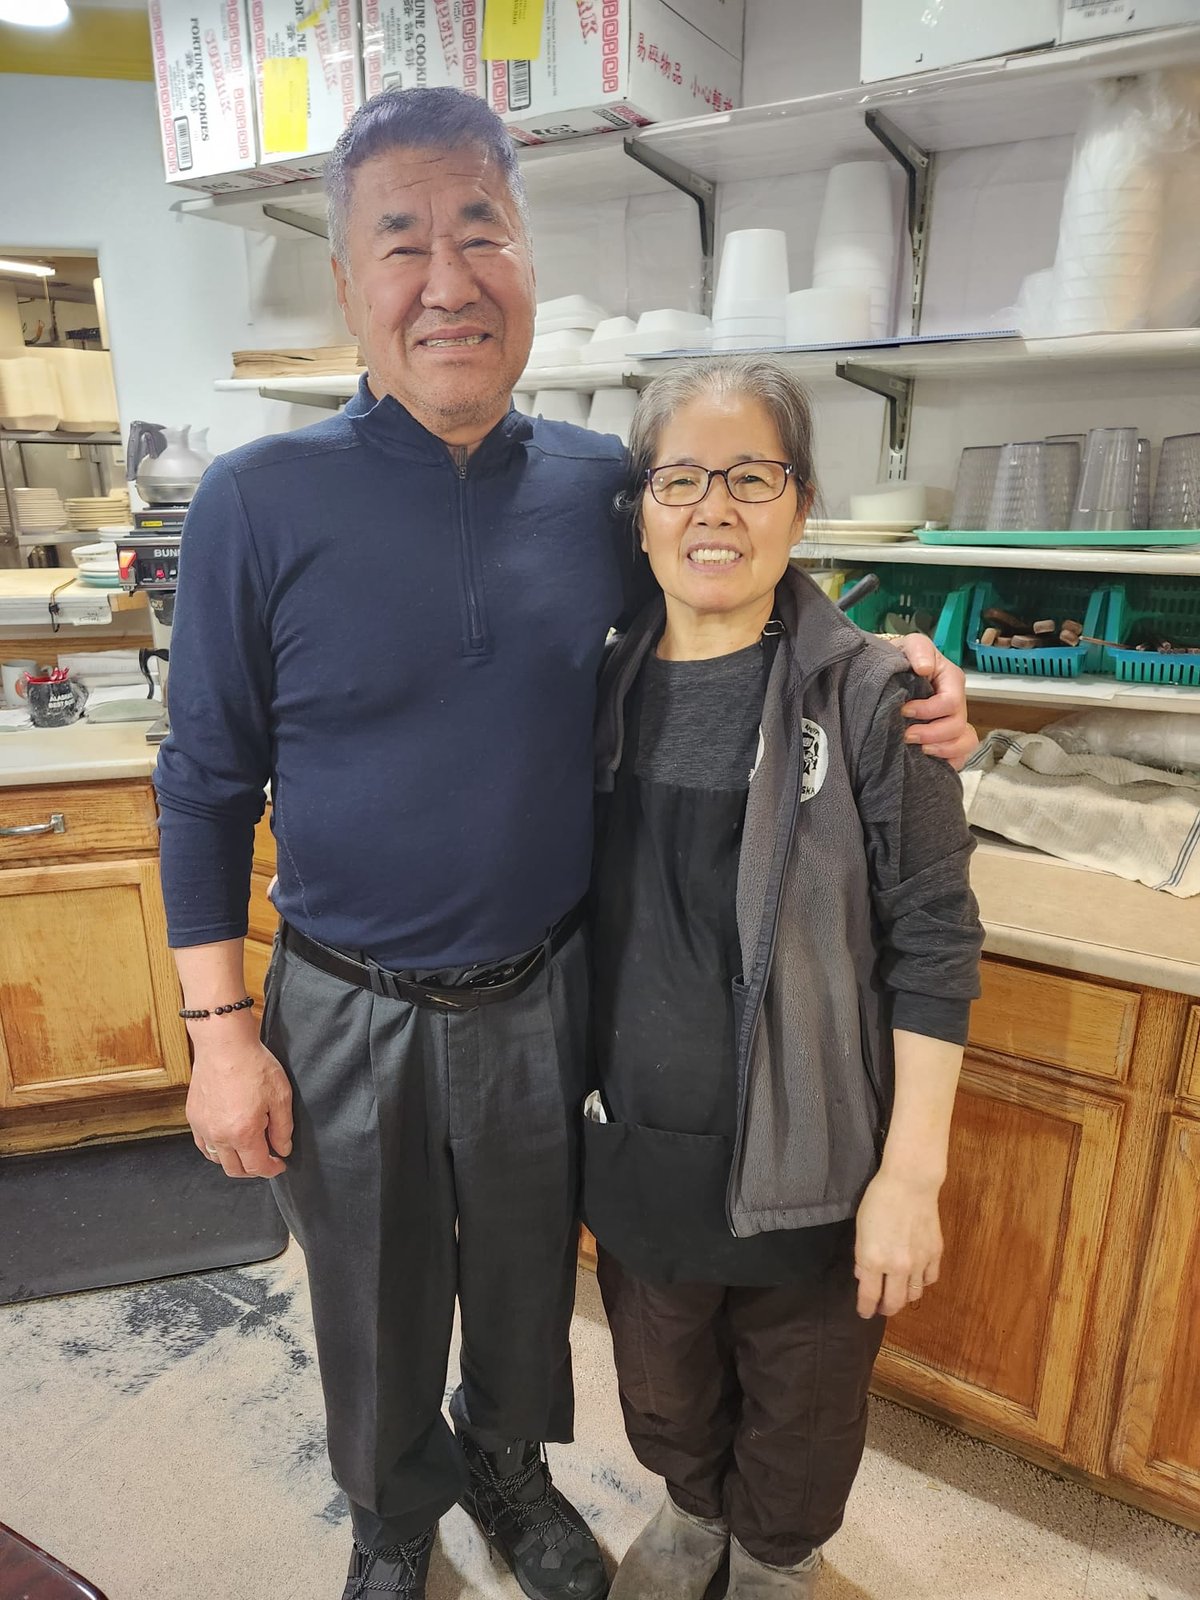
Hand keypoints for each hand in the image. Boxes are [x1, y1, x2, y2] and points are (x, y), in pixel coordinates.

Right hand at [187, 1031, 292, 1179]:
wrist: (224, 1044)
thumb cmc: (253, 1065)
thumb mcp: (280, 1096)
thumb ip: (283, 1128)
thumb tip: (282, 1150)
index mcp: (243, 1133)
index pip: (257, 1167)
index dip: (272, 1169)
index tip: (280, 1164)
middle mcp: (219, 1135)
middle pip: (235, 1169)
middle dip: (253, 1169)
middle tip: (266, 1158)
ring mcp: (202, 1127)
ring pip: (217, 1159)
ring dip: (234, 1160)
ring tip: (248, 1148)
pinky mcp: (193, 1117)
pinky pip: (203, 1145)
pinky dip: (216, 1149)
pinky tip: (227, 1138)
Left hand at [854, 1170, 942, 1318]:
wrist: (910, 1184)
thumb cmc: (878, 1201)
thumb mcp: (861, 1230)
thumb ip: (862, 1258)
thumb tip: (863, 1278)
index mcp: (874, 1260)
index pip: (869, 1297)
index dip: (866, 1309)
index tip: (864, 1312)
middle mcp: (897, 1267)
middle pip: (894, 1303)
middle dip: (886, 1309)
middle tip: (882, 1308)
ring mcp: (919, 1263)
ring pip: (914, 1295)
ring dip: (905, 1297)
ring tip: (899, 1293)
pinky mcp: (935, 1254)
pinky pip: (930, 1279)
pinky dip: (922, 1283)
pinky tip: (917, 1277)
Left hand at [892, 634, 978, 768]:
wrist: (889, 673)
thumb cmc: (902, 659)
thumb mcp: (909, 645)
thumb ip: (918, 650)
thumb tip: (924, 668)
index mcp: (951, 680)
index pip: (950, 702)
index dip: (928, 710)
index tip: (903, 710)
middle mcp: (956, 703)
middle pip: (956, 726)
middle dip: (931, 733)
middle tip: (905, 735)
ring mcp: (953, 722)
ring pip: (963, 742)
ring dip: (941, 749)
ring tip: (918, 750)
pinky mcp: (946, 739)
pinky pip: (960, 757)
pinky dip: (948, 761)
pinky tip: (928, 761)